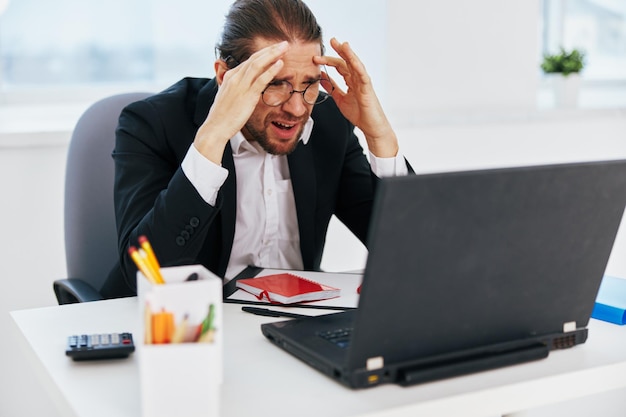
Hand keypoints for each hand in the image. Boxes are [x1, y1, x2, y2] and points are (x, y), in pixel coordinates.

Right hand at [194, 41, 288, 163]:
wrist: (215, 127)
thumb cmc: (222, 116)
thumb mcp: (227, 97)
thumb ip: (236, 89)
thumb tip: (244, 88)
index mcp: (230, 77)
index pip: (249, 61)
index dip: (263, 54)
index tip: (274, 50)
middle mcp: (235, 77)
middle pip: (255, 58)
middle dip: (270, 49)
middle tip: (284, 43)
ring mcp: (240, 85)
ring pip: (258, 64)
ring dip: (273, 54)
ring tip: (285, 48)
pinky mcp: (247, 95)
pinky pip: (261, 79)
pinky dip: (271, 70)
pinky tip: (280, 63)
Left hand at [314, 38, 397, 157]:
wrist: (371, 127)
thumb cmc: (359, 114)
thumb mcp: (340, 99)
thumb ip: (332, 88)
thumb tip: (321, 78)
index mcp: (351, 81)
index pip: (340, 67)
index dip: (329, 60)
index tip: (317, 57)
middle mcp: (358, 79)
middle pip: (347, 62)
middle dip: (339, 51)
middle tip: (331, 40)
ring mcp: (363, 83)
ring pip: (356, 64)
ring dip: (348, 54)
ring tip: (342, 44)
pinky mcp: (368, 89)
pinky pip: (363, 75)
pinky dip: (357, 66)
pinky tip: (352, 59)